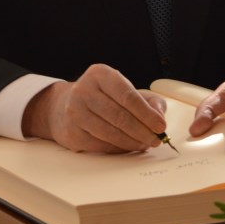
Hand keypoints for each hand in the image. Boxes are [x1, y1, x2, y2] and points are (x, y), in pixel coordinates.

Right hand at [22, 64, 167, 152]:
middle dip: (143, 131)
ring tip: (144, 144)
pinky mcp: (71, 132)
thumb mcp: (124, 89)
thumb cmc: (102, 98)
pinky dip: (119, 148)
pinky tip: (127, 146)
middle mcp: (84, 90)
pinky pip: (101, 145)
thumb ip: (149, 100)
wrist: (63, 107)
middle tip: (156, 139)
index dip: (147, 113)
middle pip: (120, 116)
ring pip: (111, 133)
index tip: (161, 126)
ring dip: (132, 142)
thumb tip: (159, 117)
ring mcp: (74, 112)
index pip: (127, 96)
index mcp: (100, 74)